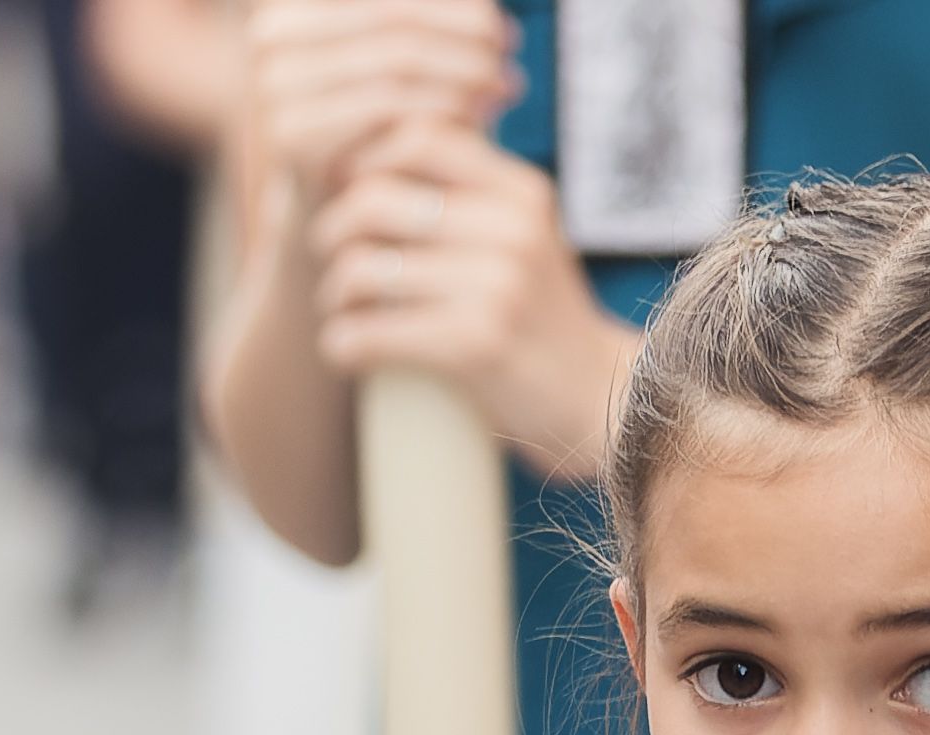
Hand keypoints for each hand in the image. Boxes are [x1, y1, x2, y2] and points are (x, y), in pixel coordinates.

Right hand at [247, 0, 519, 200]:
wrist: (326, 227)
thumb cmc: (377, 139)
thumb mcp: (400, 70)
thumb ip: (427, 30)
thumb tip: (489, 4)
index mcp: (294, 7)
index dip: (455, 7)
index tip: (504, 29)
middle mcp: (273, 34)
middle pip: (397, 17)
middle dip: (464, 34)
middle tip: (511, 54)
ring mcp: (275, 85)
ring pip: (397, 59)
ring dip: (463, 71)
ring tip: (505, 87)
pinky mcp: (291, 135)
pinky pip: (386, 107)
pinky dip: (440, 109)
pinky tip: (480, 121)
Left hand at [310, 120, 641, 474]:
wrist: (598, 400)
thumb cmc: (542, 319)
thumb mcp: (525, 237)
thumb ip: (473, 194)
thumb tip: (374, 159)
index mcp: (520, 192)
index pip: (416, 139)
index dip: (363, 162)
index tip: (349, 199)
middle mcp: (511, 230)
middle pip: (372, 201)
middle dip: (331, 235)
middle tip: (333, 265)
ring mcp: (494, 288)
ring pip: (360, 269)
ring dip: (333, 296)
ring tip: (341, 313)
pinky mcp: (472, 346)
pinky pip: (369, 333)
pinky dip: (341, 345)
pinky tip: (346, 352)